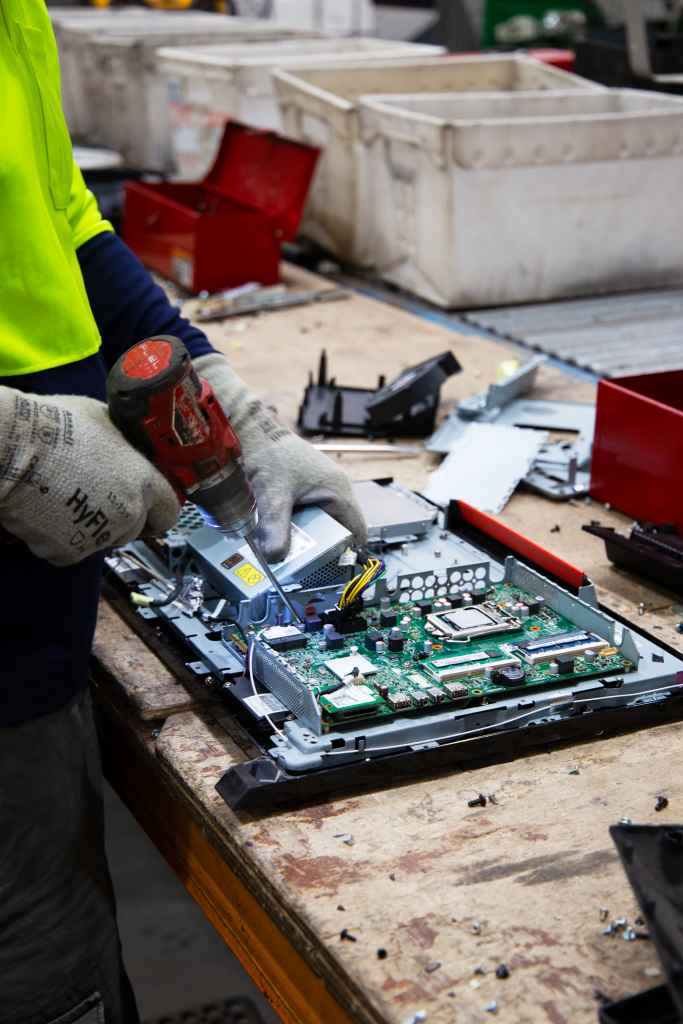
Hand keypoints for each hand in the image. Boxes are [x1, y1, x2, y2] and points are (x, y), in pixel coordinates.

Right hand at [0, 387, 179, 565]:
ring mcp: (99, 535)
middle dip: (120, 519)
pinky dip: (59, 538)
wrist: (12, 447)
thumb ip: (122, 441)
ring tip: (64, 498)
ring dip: (89, 527)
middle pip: (135, 529)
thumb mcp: (102, 419)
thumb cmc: (52, 427)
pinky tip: (46, 512)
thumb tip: (123, 443)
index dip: (158, 511)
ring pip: (102, 540)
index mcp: (141, 479)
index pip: (168, 510)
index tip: (150, 511)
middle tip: (94, 499)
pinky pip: (70, 550)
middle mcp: (127, 512)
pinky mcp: (69, 551)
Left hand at [193, 353, 366, 562]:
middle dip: (324, 546)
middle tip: (307, 562)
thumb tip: (276, 558)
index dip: (350, 551)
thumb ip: (275, 529)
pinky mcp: (310, 486)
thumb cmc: (269, 455)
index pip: (357, 529)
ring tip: (294, 548)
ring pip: (324, 521)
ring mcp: (324, 486)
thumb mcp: (272, 497)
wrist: (254, 432)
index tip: (336, 568)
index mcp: (339, 490)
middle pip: (339, 528)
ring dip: (310, 535)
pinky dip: (301, 524)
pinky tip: (285, 530)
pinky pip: (312, 512)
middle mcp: (337, 487)